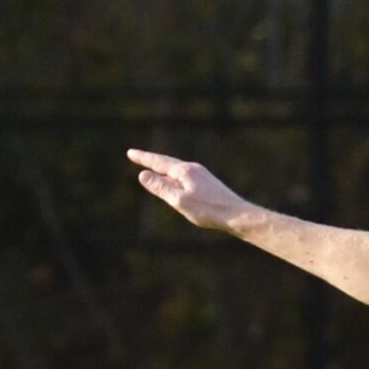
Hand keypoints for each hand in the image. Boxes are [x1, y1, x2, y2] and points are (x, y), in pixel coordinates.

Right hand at [128, 149, 255, 232]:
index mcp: (185, 171)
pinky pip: (186, 177)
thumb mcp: (179, 200)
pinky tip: (176, 183)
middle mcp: (194, 169)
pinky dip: (175, 177)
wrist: (238, 215)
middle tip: (136, 156)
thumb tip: (143, 174)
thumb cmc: (208, 210)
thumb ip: (160, 187)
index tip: (130, 152)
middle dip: (151, 161)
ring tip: (152, 168)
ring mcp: (203, 176)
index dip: (143, 158)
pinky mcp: (209, 184)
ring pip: (177, 170)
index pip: (158, 162)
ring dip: (163, 169)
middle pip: (168, 163)